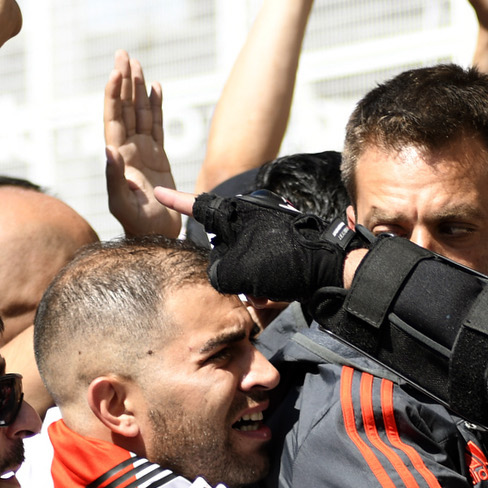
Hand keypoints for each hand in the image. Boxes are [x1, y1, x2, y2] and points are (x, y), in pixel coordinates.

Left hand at [104, 51, 179, 238]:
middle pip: (124, 108)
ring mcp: (143, 151)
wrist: (156, 235)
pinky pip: (156, 125)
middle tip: (124, 54)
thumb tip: (108, 149)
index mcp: (118, 157)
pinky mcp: (158, 157)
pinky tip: (155, 89)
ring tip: (137, 64)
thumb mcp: (121, 203)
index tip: (115, 72)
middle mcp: (128, 149)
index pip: (113, 118)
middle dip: (124, 81)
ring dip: (138, 88)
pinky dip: (155, 106)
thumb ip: (113, 177)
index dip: (113, 94)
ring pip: (140, 112)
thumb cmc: (136, 223)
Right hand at [155, 187, 357, 298]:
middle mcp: (248, 222)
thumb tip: (224, 279)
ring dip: (252, 286)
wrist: (329, 268)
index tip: (157, 191)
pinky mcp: (280, 252)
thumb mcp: (237, 268)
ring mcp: (265, 237)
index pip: (197, 206)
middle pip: (222, 251)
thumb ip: (217, 273)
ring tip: (269, 292)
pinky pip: (262, 274)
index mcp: (234, 214)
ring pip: (244, 268)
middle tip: (250, 285)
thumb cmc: (283, 260)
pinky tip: (279, 296)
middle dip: (233, 273)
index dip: (175, 200)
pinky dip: (268, 287)